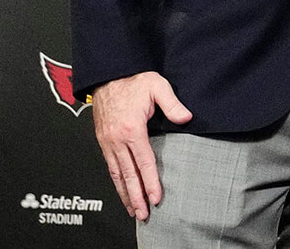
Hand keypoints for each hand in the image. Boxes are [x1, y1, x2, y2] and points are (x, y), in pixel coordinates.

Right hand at [91, 71, 191, 221]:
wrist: (108, 75)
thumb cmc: (133, 80)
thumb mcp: (157, 86)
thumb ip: (172, 103)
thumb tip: (186, 118)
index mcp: (131, 128)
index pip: (143, 162)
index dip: (151, 181)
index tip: (156, 198)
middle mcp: (116, 139)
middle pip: (128, 174)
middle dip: (136, 196)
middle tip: (143, 214)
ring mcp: (107, 141)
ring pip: (116, 174)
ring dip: (124, 194)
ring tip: (132, 210)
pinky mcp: (103, 141)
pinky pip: (110, 166)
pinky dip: (116, 182)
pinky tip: (122, 190)